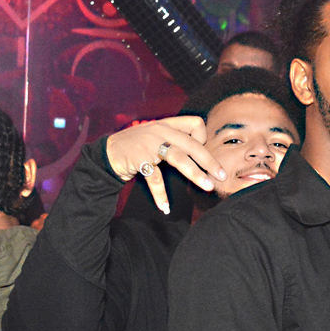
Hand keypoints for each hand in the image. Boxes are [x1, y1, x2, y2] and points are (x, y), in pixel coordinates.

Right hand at [105, 116, 226, 214]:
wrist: (107, 153)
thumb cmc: (136, 147)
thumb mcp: (156, 137)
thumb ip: (175, 140)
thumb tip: (201, 154)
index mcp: (167, 125)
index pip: (195, 123)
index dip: (203, 137)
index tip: (203, 151)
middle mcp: (160, 131)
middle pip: (193, 145)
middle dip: (210, 162)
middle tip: (222, 176)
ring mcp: (149, 144)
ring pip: (179, 158)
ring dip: (195, 174)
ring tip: (208, 187)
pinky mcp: (139, 158)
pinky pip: (155, 178)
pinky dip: (160, 194)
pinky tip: (165, 207)